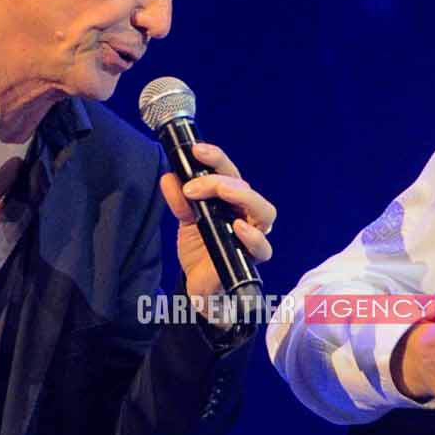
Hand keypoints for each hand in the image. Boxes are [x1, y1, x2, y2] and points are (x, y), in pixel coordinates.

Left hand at [159, 141, 275, 304]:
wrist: (198, 283)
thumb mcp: (185, 219)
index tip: (196, 151)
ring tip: (222, 191)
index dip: (216, 158)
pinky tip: (239, 227)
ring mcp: (252, 236)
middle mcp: (246, 214)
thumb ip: (179, 199)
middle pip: (247, 189)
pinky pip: (263, 248)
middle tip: (193, 186)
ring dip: (243, 197)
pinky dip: (253, 236)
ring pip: (264, 212)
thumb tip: (169, 177)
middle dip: (222, 180)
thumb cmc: (200, 247)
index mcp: (232, 199)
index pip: (230, 172)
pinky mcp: (251, 260)